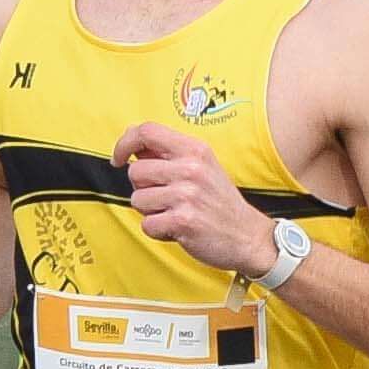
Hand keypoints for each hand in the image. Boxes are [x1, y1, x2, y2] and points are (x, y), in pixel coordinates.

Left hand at [119, 122, 272, 277]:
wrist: (249, 237)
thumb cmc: (221, 203)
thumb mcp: (203, 167)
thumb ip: (169, 155)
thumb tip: (133, 145)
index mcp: (195, 150)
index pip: (147, 131)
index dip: (124, 143)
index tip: (119, 159)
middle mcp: (191, 168)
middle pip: (135, 171)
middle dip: (143, 188)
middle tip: (166, 198)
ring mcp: (187, 194)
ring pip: (138, 200)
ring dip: (151, 212)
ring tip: (175, 214)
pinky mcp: (183, 221)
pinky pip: (147, 224)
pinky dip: (158, 231)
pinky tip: (177, 229)